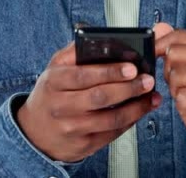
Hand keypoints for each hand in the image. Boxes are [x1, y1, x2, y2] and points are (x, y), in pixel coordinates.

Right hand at [15, 39, 162, 162]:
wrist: (35, 132)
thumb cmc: (50, 94)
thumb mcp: (54, 69)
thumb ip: (75, 52)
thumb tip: (101, 39)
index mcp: (53, 82)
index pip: (83, 75)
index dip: (109, 72)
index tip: (131, 67)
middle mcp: (61, 107)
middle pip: (100, 97)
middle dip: (128, 88)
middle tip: (147, 80)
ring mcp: (72, 129)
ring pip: (110, 119)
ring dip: (135, 107)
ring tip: (150, 96)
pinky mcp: (83, 146)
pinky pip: (112, 133)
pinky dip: (130, 121)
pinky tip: (139, 111)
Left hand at [153, 22, 185, 172]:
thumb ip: (176, 47)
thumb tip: (159, 26)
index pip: (180, 36)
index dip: (160, 46)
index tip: (155, 56)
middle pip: (175, 54)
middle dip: (170, 74)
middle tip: (184, 88)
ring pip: (176, 76)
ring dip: (177, 92)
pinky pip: (181, 97)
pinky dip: (183, 107)